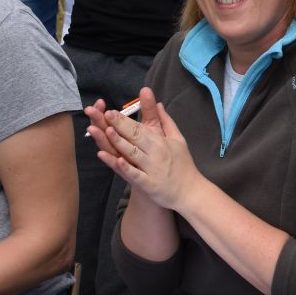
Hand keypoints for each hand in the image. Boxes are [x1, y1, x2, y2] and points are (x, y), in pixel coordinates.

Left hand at [89, 88, 199, 211]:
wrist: (189, 191)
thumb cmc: (182, 164)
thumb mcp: (178, 139)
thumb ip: (166, 121)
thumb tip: (158, 103)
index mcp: (161, 141)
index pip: (139, 128)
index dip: (124, 120)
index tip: (111, 111)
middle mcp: (155, 152)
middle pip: (135, 137)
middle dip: (119, 125)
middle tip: (106, 114)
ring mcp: (151, 168)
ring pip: (133, 153)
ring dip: (120, 142)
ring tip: (107, 131)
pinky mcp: (148, 184)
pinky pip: (135, 175)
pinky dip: (126, 167)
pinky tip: (116, 160)